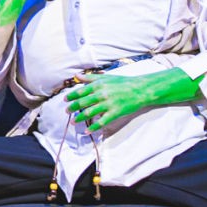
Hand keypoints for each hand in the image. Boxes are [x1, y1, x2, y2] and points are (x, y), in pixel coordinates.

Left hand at [65, 68, 197, 132]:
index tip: (65, 100)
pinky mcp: (115, 113)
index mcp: (99, 85)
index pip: (81, 91)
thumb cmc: (123, 82)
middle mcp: (102, 94)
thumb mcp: (107, 77)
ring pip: (89, 113)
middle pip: (82, 103)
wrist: (141, 89)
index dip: (71, 96)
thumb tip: (77, 76)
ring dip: (79, 118)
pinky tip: (87, 131)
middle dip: (72, 108)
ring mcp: (108, 104)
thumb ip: (91, 77)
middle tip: (67, 112)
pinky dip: (93, 128)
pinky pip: (101, 122)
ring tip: (73, 121)